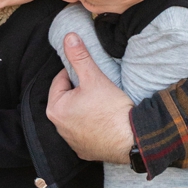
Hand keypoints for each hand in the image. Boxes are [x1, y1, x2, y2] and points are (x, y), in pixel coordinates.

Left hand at [45, 32, 135, 163]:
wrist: (132, 140)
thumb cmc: (111, 109)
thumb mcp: (94, 78)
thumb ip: (79, 57)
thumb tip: (68, 37)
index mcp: (55, 108)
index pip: (61, 80)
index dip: (77, 74)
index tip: (92, 75)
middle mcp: (58, 127)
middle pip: (67, 99)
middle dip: (80, 92)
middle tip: (99, 89)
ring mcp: (71, 141)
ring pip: (75, 116)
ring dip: (84, 109)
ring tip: (103, 105)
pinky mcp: (83, 151)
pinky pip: (84, 132)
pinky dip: (91, 126)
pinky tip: (104, 122)